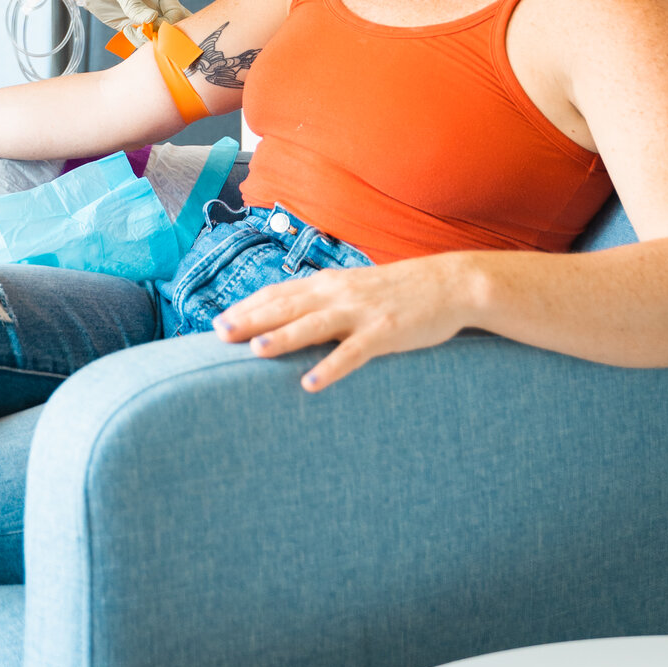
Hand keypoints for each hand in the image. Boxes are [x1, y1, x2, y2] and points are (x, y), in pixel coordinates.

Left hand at [57, 0, 190, 35]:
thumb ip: (134, 4)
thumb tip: (152, 19)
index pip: (176, 10)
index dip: (172, 23)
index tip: (157, 30)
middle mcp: (155, 3)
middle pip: (174, 24)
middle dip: (166, 35)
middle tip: (150, 37)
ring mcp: (145, 15)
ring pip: (160, 35)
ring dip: (149, 39)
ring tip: (131, 31)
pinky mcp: (133, 25)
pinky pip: (144, 39)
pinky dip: (138, 41)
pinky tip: (126, 31)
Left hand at [211, 252, 479, 390]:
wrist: (449, 284)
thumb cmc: (398, 291)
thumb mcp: (355, 288)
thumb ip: (325, 300)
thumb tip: (291, 315)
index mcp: (328, 283)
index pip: (278, 293)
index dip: (248, 306)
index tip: (219, 320)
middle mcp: (338, 293)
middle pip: (286, 306)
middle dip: (251, 319)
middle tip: (218, 334)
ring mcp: (361, 312)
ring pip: (314, 325)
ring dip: (283, 337)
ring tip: (254, 350)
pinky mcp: (384, 333)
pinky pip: (353, 353)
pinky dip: (331, 367)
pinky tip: (311, 382)